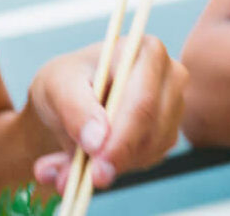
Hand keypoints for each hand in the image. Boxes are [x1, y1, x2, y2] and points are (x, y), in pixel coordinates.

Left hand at [25, 37, 186, 192]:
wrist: (67, 98)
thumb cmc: (65, 81)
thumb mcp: (57, 86)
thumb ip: (75, 109)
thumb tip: (97, 141)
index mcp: (143, 51)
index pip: (142, 100)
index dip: (122, 135)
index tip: (97, 161)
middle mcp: (168, 76)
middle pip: (153, 127)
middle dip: (118, 155)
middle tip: (89, 178)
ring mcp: (172, 106)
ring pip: (152, 147)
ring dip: (115, 163)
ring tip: (76, 165)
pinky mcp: (167, 133)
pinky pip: (149, 159)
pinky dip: (119, 166)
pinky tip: (94, 159)